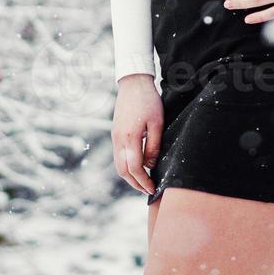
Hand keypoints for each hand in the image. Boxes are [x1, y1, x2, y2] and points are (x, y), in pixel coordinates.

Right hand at [112, 74, 162, 194]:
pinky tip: (138, 166)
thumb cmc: (148, 102)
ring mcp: (115, 137)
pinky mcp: (115, 133)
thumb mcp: (157, 124)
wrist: (133, 84)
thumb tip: (151, 166)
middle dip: (135, 183)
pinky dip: (127, 166)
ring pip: (118, 165)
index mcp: (129, 138)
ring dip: (130, 176)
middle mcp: (118, 140)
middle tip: (148, 190)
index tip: (153, 188)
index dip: (144, 181)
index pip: (134, 168)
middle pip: (122, 171)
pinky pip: (118, 156)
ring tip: (143, 182)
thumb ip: (154, 146)